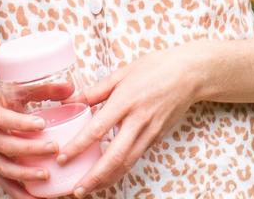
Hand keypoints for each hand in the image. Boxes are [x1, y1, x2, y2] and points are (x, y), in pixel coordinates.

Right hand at [0, 87, 59, 198]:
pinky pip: (2, 182)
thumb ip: (39, 88)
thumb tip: (71, 88)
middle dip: (30, 149)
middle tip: (54, 148)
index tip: (41, 125)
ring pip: (3, 167)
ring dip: (24, 174)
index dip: (20, 123)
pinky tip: (35, 198)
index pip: (3, 119)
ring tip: (46, 175)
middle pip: (6, 145)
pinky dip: (18, 193)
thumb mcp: (8, 90)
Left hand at [57, 45, 205, 196]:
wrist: (190, 73)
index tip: (63, 157)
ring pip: (128, 162)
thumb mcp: (123, 73)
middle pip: (115, 155)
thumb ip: (96, 90)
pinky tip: (109, 175)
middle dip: (94, 176)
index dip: (79, 146)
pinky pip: (137, 157)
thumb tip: (70, 101)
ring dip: (108, 179)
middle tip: (77, 190)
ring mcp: (150, 131)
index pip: (98, 129)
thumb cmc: (156, 68)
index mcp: (126, 100)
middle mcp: (138, 119)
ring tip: (90, 189)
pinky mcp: (157, 137)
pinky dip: (121, 169)